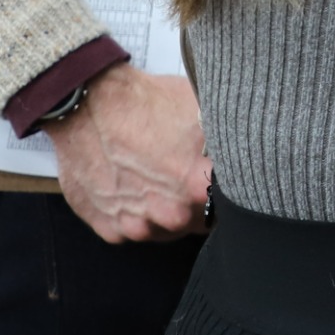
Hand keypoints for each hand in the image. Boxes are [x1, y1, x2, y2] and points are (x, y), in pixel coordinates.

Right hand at [49, 65, 210, 242]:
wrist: (88, 103)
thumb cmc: (145, 102)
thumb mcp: (202, 110)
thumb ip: (224, 142)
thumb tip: (246, 150)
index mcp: (198, 186)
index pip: (226, 206)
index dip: (224, 193)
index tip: (219, 183)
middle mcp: (168, 212)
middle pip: (195, 222)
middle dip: (194, 204)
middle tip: (184, 178)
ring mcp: (135, 223)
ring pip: (162, 230)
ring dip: (162, 213)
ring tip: (155, 181)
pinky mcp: (107, 226)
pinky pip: (129, 231)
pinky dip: (131, 215)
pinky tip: (131, 187)